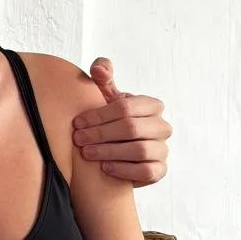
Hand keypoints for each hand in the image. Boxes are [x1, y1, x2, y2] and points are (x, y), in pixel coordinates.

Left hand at [72, 58, 171, 185]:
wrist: (119, 151)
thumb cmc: (112, 120)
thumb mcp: (107, 98)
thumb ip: (103, 79)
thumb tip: (98, 69)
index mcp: (151, 105)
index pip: (125, 107)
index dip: (99, 115)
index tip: (77, 123)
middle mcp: (162, 126)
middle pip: (131, 128)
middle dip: (100, 134)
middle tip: (78, 139)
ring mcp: (163, 149)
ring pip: (140, 150)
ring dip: (109, 151)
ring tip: (87, 153)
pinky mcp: (160, 170)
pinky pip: (147, 171)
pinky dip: (124, 170)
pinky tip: (105, 167)